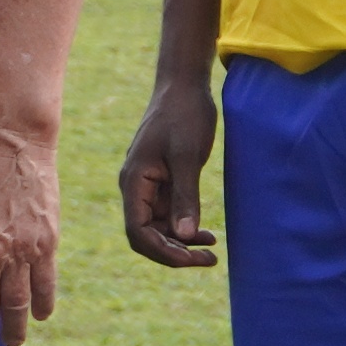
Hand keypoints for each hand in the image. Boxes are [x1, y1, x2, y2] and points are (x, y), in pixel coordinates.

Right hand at [117, 69, 217, 269]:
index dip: (163, 252)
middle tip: (209, 259)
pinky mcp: (162, 181)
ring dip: (181, 242)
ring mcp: (148, 186)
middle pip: (146, 236)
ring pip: (158, 228)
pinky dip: (184, 227)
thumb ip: (185, 197)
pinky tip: (206, 233)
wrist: (184, 86)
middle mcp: (136, 188)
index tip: (194, 257)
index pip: (138, 232)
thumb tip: (183, 236)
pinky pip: (168, 214)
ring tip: (212, 248)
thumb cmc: (184, 115)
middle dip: (174, 252)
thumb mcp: (186, 157)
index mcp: (134, 182)